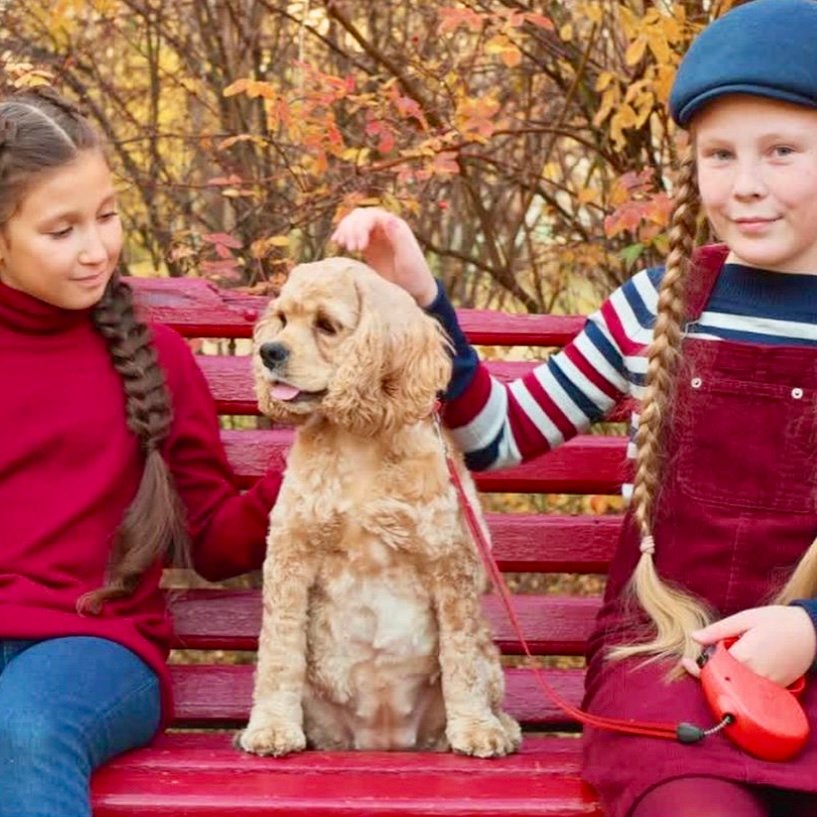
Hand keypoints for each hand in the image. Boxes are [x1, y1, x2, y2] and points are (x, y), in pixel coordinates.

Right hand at [330, 207, 437, 306]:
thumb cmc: (414, 277)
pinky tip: (336, 242)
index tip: (359, 248)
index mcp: (396, 226)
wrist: (414, 291)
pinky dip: (343, 235)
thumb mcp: (408, 260)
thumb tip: (389, 218)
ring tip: (342, 246)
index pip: (372, 216)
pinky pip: (352, 234)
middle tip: (350, 250)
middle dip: (351, 229)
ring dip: (345, 231)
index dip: (361, 227)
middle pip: (360, 216)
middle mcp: (385, 226)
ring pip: (354, 222)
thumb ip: (399, 239)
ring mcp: (376, 235)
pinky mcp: (368, 246)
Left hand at [681, 605, 815, 687]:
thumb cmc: (778, 620)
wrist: (811, 631)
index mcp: (745, 656)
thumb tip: (695, 637)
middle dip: (709, 674)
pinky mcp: (778, 688)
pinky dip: (741, 682)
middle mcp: (756, 674)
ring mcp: (768, 684)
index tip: (688, 662)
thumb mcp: (745, 618)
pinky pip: (753, 691)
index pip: (713, 669)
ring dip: (725, 678)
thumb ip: (718, 630)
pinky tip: (738, 669)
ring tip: (719, 663)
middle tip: (700, 662)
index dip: (698, 667)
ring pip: (738, 688)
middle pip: (724, 682)